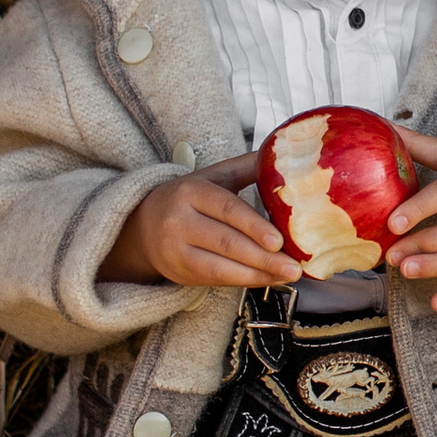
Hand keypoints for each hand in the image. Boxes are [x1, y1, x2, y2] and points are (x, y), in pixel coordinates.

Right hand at [106, 153, 302, 289]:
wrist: (143, 226)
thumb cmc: (188, 200)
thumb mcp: (212, 178)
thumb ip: (245, 168)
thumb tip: (283, 155)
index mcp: (191, 191)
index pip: (227, 209)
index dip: (254, 226)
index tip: (279, 240)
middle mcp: (179, 220)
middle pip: (226, 242)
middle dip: (263, 257)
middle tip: (294, 266)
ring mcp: (176, 249)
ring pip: (221, 266)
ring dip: (258, 274)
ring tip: (287, 274)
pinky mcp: (179, 272)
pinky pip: (217, 279)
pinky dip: (246, 281)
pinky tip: (268, 278)